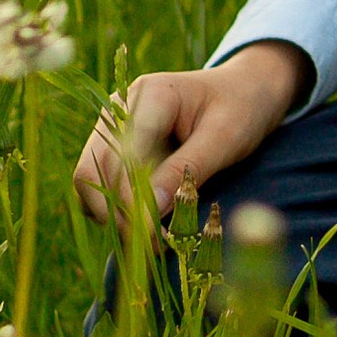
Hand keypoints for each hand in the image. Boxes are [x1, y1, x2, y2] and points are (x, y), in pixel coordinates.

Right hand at [71, 41, 310, 226]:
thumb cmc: (241, 108)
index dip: (130, 198)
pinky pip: (102, 183)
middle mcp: (122, 108)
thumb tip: (148, 213)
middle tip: (151, 246)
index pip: (122, 153)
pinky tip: (148, 223)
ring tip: (152, 240)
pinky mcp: (116, 147)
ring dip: (113, 214)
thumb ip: (186, 170)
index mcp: (152, 94)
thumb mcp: (224, 138)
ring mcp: (114, 127)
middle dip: (116, 212)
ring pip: (89, 180)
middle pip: (92, 169)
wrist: (246, 90)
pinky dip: (117, 207)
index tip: (152, 234)